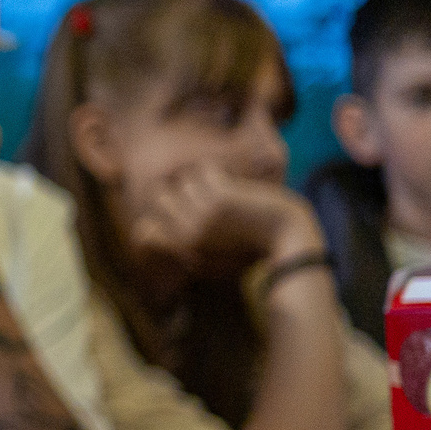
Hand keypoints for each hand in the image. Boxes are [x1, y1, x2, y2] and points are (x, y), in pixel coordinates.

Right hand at [126, 165, 322, 278]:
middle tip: (205, 194)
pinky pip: (205, 170)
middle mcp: (185, 233)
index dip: (157, 214)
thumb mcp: (209, 259)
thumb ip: (177, 247)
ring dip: (202, 181)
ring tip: (225, 190)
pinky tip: (234, 181)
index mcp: (183, 250)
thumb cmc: (251, 251)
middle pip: (159, 197)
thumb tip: (142, 229)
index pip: (144, 229)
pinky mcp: (220, 197)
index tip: (176, 209)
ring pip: (184, 180)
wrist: (288, 242)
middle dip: (179, 193)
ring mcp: (201, 214)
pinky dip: (218, 172)